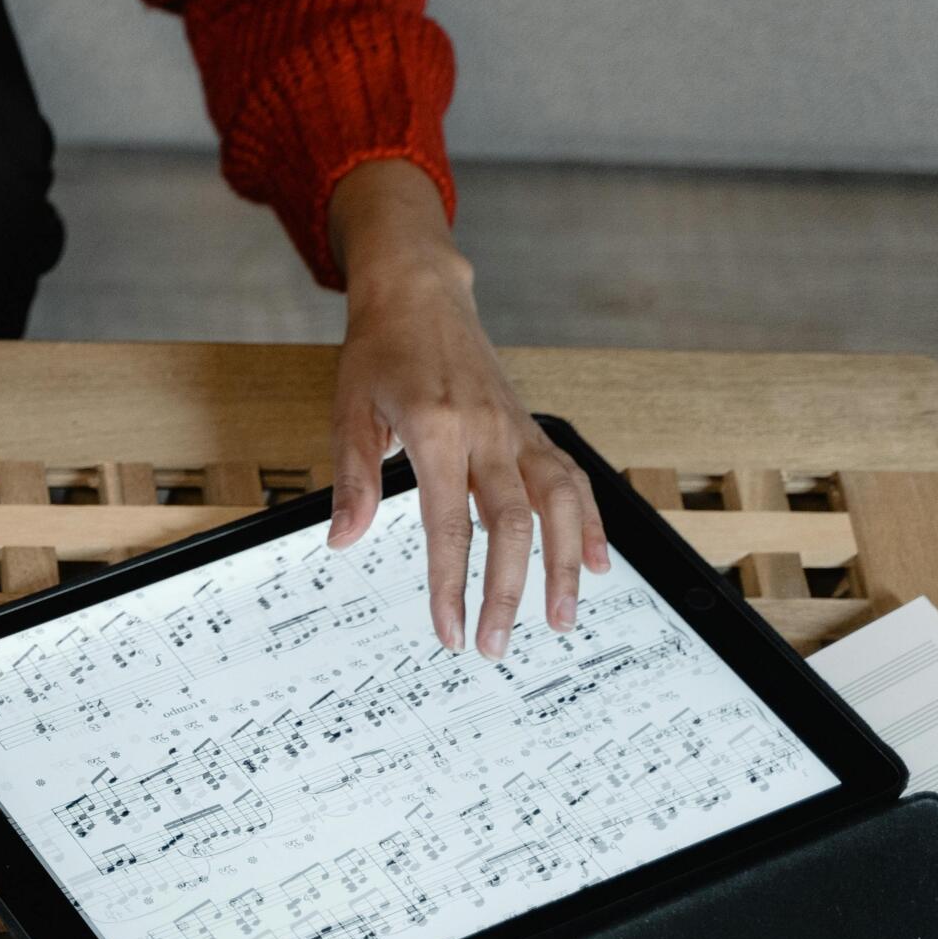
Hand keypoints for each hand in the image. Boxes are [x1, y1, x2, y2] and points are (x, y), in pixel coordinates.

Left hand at [324, 160, 605, 657]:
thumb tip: (343, 542)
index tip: (449, 630)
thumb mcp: (349, 411)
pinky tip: (594, 564)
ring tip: (560, 619)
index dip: (451, 585)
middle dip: (508, 590)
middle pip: (512, 524)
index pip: (448, 525)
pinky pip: (571, 479)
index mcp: (437, 432)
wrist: (419, 294)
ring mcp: (516, 430)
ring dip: (563, 565)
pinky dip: (588, 522)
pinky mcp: (529, 428)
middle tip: (494, 645)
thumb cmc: (380, 353)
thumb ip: (352, 480)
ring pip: (558, 503)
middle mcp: (487, 432)